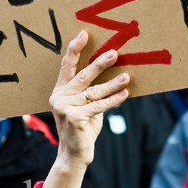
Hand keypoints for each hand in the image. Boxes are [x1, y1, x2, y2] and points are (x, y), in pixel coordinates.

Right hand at [49, 30, 129, 169]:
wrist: (74, 154)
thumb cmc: (83, 126)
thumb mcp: (86, 105)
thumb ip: (92, 90)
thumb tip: (116, 70)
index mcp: (60, 90)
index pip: (67, 66)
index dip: (75, 49)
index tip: (84, 33)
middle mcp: (60, 96)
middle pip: (83, 75)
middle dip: (100, 63)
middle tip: (114, 53)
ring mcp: (66, 107)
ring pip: (95, 91)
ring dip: (113, 83)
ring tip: (127, 76)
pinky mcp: (75, 117)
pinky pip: (99, 105)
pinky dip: (114, 100)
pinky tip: (125, 94)